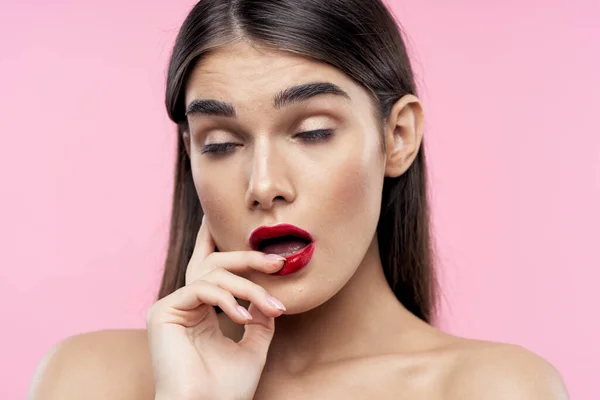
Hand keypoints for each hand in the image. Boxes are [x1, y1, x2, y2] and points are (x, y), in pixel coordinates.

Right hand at [146, 216, 286, 399]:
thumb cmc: (227, 388)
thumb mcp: (254, 346)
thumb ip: (260, 316)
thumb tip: (269, 296)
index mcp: (201, 311)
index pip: (208, 271)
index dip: (209, 241)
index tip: (214, 219)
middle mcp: (185, 305)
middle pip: (216, 265)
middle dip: (249, 260)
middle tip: (278, 263)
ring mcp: (172, 307)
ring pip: (213, 275)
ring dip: (249, 288)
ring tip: (274, 308)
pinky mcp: (163, 311)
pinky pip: (201, 288)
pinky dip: (228, 299)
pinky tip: (244, 318)